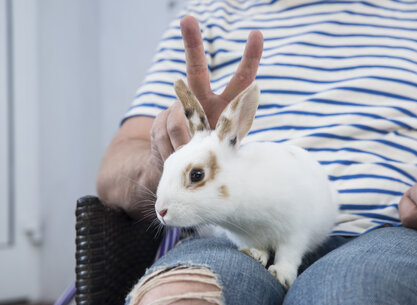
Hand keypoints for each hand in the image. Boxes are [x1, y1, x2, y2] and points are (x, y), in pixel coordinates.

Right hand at [149, 15, 263, 168]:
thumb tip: (187, 144)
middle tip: (188, 19)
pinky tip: (174, 159)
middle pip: (196, 70)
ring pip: (178, 121)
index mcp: (227, 108)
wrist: (180, 173)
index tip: (256, 34)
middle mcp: (203, 102)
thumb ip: (212, 147)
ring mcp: (178, 109)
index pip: (241, 81)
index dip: (250, 58)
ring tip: (189, 161)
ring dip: (184, 148)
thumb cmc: (210, 161)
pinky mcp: (160, 120)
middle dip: (193, 44)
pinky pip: (163, 135)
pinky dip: (170, 154)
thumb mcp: (221, 155)